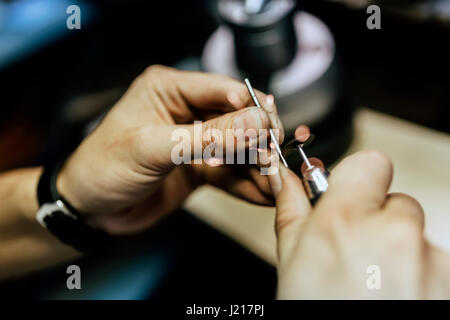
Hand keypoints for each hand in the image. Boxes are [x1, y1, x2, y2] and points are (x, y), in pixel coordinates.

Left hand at [56, 65, 283, 233]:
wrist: (89, 209)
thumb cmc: (103, 167)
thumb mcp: (154, 147)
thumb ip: (208, 136)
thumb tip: (256, 121)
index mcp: (169, 89)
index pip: (223, 89)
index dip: (251, 107)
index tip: (270, 129)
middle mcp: (186, 110)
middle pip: (237, 119)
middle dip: (257, 139)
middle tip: (273, 159)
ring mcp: (195, 140)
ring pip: (238, 147)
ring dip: (257, 164)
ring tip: (274, 181)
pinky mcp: (200, 167)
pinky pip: (231, 172)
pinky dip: (247, 183)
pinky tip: (263, 193)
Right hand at [271, 150, 449, 298]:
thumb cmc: (317, 313)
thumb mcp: (292, 264)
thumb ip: (292, 212)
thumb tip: (282, 177)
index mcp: (344, 222)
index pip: (371, 163)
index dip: (360, 181)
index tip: (354, 199)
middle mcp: (394, 234)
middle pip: (397, 203)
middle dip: (381, 223)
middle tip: (361, 258)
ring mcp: (432, 261)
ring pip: (418, 237)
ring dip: (403, 254)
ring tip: (380, 288)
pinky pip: (437, 263)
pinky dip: (423, 277)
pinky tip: (399, 298)